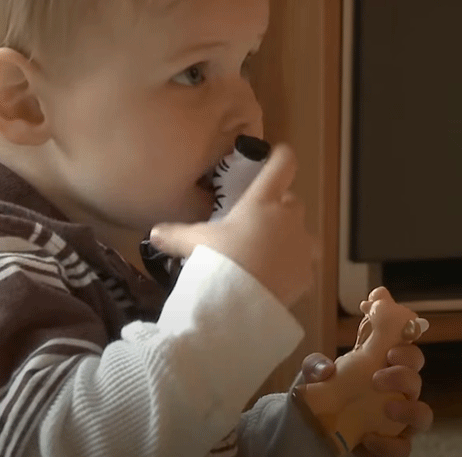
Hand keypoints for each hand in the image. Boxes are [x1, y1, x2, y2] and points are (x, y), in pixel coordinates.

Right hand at [149, 144, 314, 307]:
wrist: (241, 303)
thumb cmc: (219, 261)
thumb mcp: (194, 244)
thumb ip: (175, 235)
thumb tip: (153, 232)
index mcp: (262, 201)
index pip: (283, 164)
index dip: (280, 157)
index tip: (275, 157)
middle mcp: (288, 217)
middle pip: (292, 201)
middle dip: (278, 208)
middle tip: (257, 222)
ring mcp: (303, 245)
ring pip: (302, 233)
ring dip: (290, 238)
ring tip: (269, 253)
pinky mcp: (307, 272)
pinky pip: (303, 265)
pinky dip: (292, 269)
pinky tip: (274, 280)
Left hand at [301, 347, 433, 456]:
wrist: (317, 428)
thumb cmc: (325, 394)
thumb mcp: (314, 375)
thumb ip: (316, 366)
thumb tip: (326, 369)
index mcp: (387, 371)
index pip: (410, 356)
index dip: (407, 351)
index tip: (389, 353)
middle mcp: (400, 394)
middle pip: (416, 381)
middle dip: (403, 377)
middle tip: (377, 379)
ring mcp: (400, 422)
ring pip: (423, 416)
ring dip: (409, 410)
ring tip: (388, 408)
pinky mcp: (392, 446)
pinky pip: (404, 448)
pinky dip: (389, 444)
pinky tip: (368, 439)